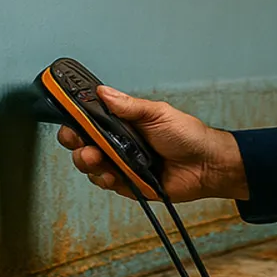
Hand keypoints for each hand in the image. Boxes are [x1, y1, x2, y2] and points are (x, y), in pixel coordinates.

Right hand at [55, 86, 248, 201]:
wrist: (207, 165)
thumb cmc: (187, 135)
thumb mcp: (158, 113)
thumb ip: (129, 106)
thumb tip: (102, 91)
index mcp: (122, 122)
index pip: (89, 120)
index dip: (75, 120)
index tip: (68, 118)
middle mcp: (117, 143)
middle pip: (82, 144)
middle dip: (75, 142)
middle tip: (80, 141)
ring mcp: (120, 164)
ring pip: (89, 165)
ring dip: (87, 161)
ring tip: (97, 158)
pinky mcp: (127, 184)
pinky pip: (106, 184)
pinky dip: (104, 179)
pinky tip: (110, 175)